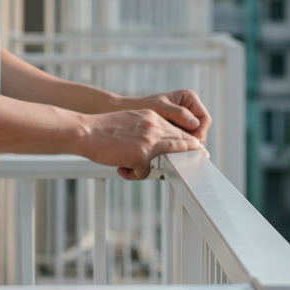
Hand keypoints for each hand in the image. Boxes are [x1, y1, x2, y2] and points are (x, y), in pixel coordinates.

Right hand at [81, 106, 207, 180]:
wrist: (85, 131)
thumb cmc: (101, 128)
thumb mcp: (129, 121)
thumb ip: (144, 129)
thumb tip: (152, 147)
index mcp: (150, 116)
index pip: (175, 127)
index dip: (187, 138)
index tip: (197, 145)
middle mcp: (152, 126)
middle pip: (180, 140)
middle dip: (193, 149)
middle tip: (205, 156)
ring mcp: (148, 141)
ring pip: (168, 155)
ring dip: (168, 165)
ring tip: (176, 170)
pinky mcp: (140, 155)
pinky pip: (144, 172)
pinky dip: (133, 174)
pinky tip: (122, 170)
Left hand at [126, 89, 210, 142]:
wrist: (122, 111)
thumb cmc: (138, 106)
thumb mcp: (158, 108)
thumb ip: (177, 113)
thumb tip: (195, 123)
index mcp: (188, 97)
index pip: (204, 119)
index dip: (199, 132)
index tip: (190, 142)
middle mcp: (189, 107)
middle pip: (201, 129)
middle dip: (192, 139)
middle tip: (181, 150)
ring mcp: (183, 118)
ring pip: (192, 136)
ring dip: (184, 143)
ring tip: (173, 149)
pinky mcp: (176, 127)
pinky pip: (183, 138)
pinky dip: (178, 144)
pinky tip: (169, 149)